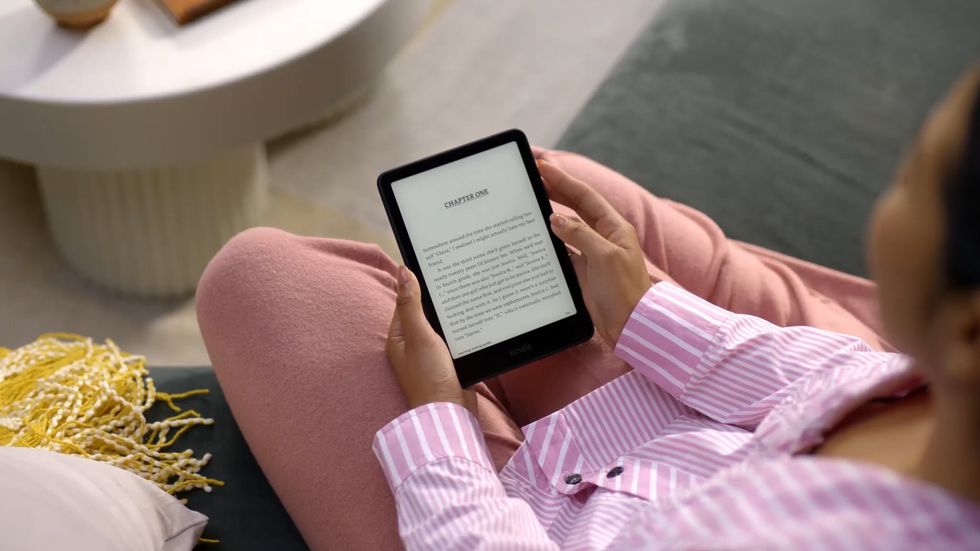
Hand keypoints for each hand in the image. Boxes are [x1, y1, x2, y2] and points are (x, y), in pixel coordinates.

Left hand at [386, 266, 475, 412]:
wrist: (451, 412)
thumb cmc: (429, 377)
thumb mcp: (419, 336)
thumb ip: (411, 304)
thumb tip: (403, 272)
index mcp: (399, 337)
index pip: (406, 302)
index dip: (417, 284)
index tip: (435, 266)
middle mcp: (412, 345)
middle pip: (425, 313)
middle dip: (437, 299)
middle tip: (456, 277)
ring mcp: (430, 355)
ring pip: (441, 326)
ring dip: (451, 315)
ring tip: (467, 294)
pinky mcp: (448, 362)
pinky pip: (453, 339)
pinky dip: (461, 330)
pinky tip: (473, 321)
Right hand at [539, 160, 652, 346]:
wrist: (630, 327)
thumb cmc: (625, 292)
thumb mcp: (604, 258)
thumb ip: (580, 235)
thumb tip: (556, 219)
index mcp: (614, 228)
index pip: (585, 197)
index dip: (564, 180)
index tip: (544, 167)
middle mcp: (604, 237)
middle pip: (576, 207)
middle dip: (555, 191)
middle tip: (533, 179)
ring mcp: (593, 254)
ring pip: (568, 228)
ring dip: (551, 215)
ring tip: (531, 202)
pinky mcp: (584, 271)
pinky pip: (564, 251)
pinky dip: (550, 242)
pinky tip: (536, 237)